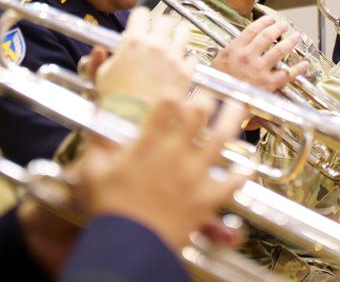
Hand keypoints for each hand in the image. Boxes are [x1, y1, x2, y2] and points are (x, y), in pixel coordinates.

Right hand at [72, 99, 247, 252]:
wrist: (130, 246)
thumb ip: (96, 146)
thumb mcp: (93, 172)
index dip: (173, 93)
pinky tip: (247, 166)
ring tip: (237, 107)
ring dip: (232, 118)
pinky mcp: (208, 198)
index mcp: (149, 144)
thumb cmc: (110, 210)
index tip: (174, 94)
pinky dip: (243, 173)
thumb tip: (94, 126)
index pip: (167, 103)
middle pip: (199, 113)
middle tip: (206, 96)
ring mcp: (196, 175)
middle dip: (204, 99)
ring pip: (222, 138)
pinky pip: (233, 182)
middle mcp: (176, 153)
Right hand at [95, 7, 196, 102]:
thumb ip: (99, 61)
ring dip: (179, 33)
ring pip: (184, 31)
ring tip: (176, 40)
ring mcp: (174, 58)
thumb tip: (99, 51)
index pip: (141, 13)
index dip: (139, 17)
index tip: (140, 23)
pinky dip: (188, 59)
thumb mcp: (101, 77)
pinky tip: (182, 64)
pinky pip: (193, 57)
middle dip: (161, 24)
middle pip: (165, 19)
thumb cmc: (116, 101)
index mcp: (134, 42)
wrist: (136, 120)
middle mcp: (156, 45)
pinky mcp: (186, 72)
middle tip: (158, 32)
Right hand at [211, 16, 307, 91]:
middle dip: (278, 28)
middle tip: (284, 25)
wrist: (220, 105)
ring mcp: (259, 69)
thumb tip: (238, 45)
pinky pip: (287, 74)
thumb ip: (229, 52)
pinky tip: (304, 64)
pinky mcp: (268, 84)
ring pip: (280, 50)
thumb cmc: (217, 86)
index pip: (252, 30)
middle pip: (267, 36)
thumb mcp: (217, 63)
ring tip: (296, 37)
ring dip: (290, 42)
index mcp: (235, 50)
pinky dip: (298, 69)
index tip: (270, 19)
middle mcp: (248, 56)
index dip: (263, 22)